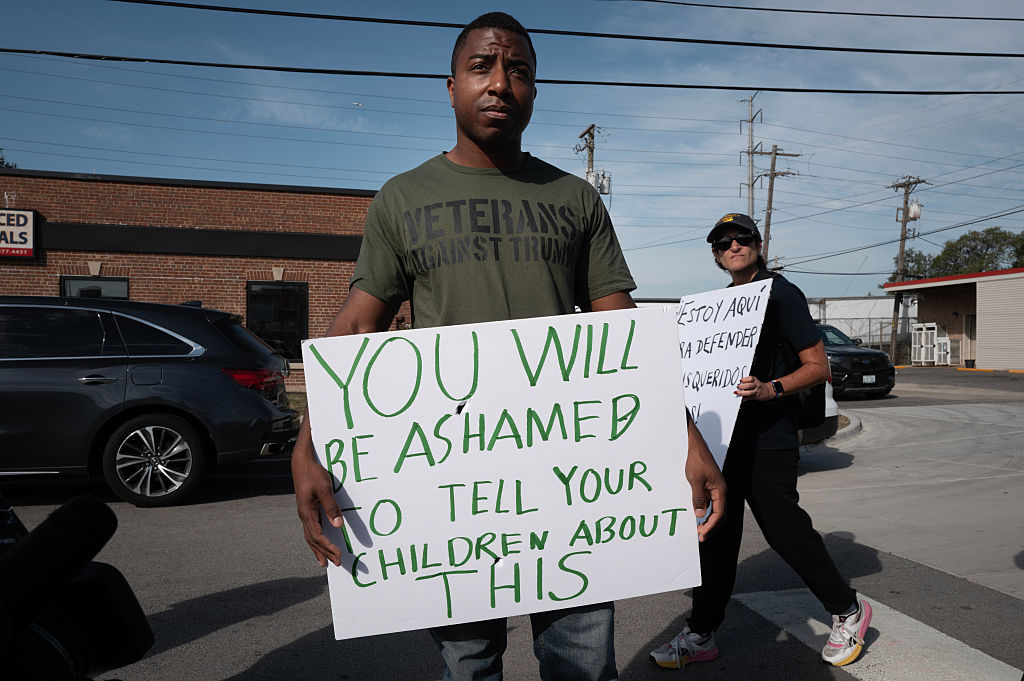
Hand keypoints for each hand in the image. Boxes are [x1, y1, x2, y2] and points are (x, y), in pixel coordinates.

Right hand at [291, 437, 343, 566]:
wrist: (301, 463)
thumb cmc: (313, 474)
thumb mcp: (324, 489)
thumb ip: (331, 507)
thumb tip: (338, 525)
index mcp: (306, 513)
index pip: (317, 536)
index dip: (328, 547)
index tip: (338, 555)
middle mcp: (304, 516)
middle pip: (313, 540)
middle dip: (324, 552)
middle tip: (336, 564)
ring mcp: (304, 513)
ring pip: (310, 536)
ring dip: (318, 549)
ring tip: (324, 561)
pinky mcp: (307, 508)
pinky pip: (311, 529)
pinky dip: (316, 539)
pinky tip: (320, 542)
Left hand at [685, 412, 726, 540]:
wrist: (696, 446)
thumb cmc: (697, 460)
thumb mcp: (694, 479)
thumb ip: (698, 498)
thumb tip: (700, 514)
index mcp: (720, 490)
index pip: (719, 514)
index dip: (711, 526)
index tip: (702, 535)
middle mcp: (720, 491)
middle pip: (720, 514)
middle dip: (711, 527)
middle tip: (700, 536)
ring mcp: (715, 489)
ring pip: (715, 510)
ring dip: (708, 521)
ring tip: (699, 530)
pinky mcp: (710, 487)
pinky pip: (710, 503)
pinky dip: (705, 511)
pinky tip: (698, 516)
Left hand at [734, 375, 772, 401]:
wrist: (768, 391)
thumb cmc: (759, 385)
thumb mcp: (755, 381)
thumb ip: (747, 381)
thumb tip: (738, 383)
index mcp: (755, 380)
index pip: (750, 379)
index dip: (745, 379)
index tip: (740, 380)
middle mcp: (756, 386)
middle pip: (749, 386)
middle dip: (742, 386)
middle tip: (737, 387)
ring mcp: (756, 392)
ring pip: (749, 393)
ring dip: (742, 393)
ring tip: (736, 393)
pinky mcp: (755, 397)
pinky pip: (748, 398)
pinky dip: (743, 399)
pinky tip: (740, 399)